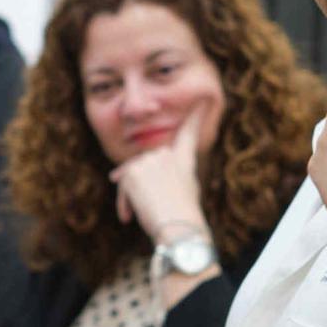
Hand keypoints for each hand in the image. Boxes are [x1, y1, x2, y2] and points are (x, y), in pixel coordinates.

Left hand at [110, 110, 207, 242]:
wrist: (178, 229)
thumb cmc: (182, 216)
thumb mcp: (182, 190)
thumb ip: (166, 173)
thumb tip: (128, 172)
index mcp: (184, 159)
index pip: (189, 132)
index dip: (196, 115)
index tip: (204, 98)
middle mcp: (167, 155)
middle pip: (144, 164)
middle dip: (133, 184)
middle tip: (132, 210)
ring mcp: (150, 161)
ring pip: (131, 176)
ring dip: (129, 197)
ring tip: (134, 216)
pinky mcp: (133, 171)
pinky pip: (122, 186)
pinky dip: (123, 203)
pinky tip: (128, 218)